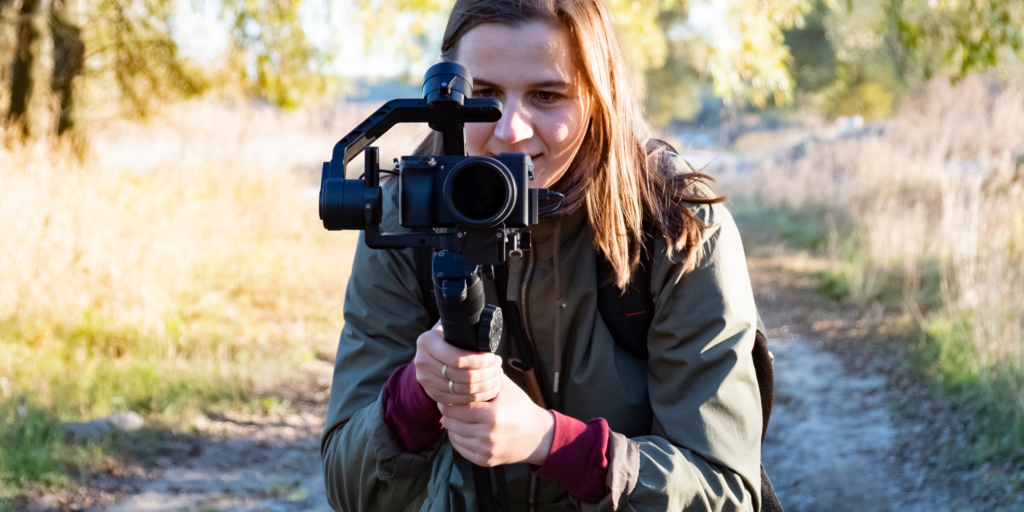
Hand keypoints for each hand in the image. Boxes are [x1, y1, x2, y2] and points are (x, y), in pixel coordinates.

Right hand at [414, 321, 503, 404]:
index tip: (492, 357)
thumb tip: (483, 324)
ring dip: (486, 386)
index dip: (479, 361)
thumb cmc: (447, 335)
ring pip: (463, 390)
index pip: (458, 358)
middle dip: (486, 374)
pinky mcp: (432, 394)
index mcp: (427, 342)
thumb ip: (462, 324)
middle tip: (498, 368)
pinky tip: (489, 389)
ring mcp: (426, 380)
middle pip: (462, 377)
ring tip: (497, 378)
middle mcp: (422, 362)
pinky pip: (459, 400)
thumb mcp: (449, 325)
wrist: (429, 352)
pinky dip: (478, 397)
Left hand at [439, 374, 554, 466]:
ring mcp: (486, 449)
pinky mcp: (485, 460)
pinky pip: (460, 449)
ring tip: (456, 417)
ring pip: (453, 436)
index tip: (447, 396)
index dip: (448, 401)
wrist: (538, 436)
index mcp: (492, 414)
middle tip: (448, 406)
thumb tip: (470, 356)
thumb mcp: (507, 388)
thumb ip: (488, 374)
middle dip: (447, 413)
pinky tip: (463, 430)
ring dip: (452, 426)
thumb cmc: (520, 408)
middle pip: (451, 423)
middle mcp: (487, 434)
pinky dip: (458, 439)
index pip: (456, 408)